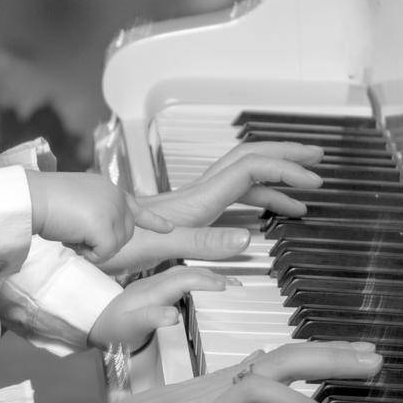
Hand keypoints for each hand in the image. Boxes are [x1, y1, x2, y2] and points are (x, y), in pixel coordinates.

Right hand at [25, 170, 172, 265]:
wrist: (33, 197)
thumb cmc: (45, 200)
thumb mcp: (79, 201)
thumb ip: (96, 211)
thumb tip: (99, 231)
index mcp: (110, 190)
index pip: (137, 209)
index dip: (154, 222)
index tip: (169, 228)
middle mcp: (117, 198)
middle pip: (124, 237)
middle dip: (102, 243)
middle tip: (75, 232)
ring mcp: (114, 211)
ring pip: (115, 247)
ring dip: (91, 248)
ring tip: (71, 230)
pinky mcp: (107, 226)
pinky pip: (104, 254)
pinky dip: (87, 254)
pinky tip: (72, 238)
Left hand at [88, 266, 225, 349]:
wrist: (93, 322)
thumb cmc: (112, 329)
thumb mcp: (129, 327)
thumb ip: (150, 319)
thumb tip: (173, 315)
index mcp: (150, 291)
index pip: (182, 279)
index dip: (204, 281)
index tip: (225, 286)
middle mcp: (152, 283)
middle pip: (186, 273)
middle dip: (212, 276)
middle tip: (236, 285)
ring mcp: (152, 284)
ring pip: (182, 274)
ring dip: (205, 276)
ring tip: (226, 283)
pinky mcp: (152, 289)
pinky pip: (178, 279)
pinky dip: (195, 279)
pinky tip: (202, 285)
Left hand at [100, 140, 324, 274]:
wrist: (83, 239)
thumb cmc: (115, 245)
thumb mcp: (159, 249)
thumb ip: (203, 242)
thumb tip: (248, 236)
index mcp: (198, 198)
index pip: (250, 168)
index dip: (284, 168)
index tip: (313, 179)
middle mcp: (199, 193)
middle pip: (249, 159)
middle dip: (285, 154)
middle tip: (318, 155)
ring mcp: (194, 202)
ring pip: (243, 178)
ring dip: (276, 179)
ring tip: (305, 192)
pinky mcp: (189, 214)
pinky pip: (232, 198)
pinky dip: (257, 200)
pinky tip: (267, 216)